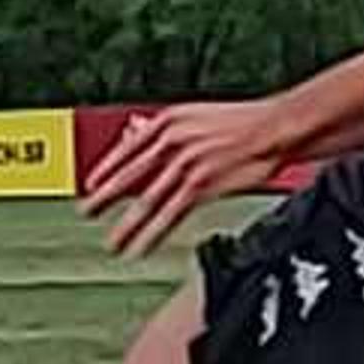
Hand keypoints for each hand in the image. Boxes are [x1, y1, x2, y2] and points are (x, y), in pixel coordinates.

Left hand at [83, 99, 290, 258]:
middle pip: (129, 175)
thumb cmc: (244, 122)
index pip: (127, 149)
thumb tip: (133, 129)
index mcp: (168, 121)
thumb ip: (162, 127)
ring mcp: (185, 164)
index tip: (90, 184)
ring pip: (147, 201)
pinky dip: (153, 234)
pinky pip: (170, 215)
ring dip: (127, 226)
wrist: (276, 127)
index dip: (105, 169)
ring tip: (113, 243)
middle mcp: (172, 141)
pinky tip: (142, 248)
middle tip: (87, 212)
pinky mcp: (201, 184)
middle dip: (104, 198)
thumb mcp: (196, 115)